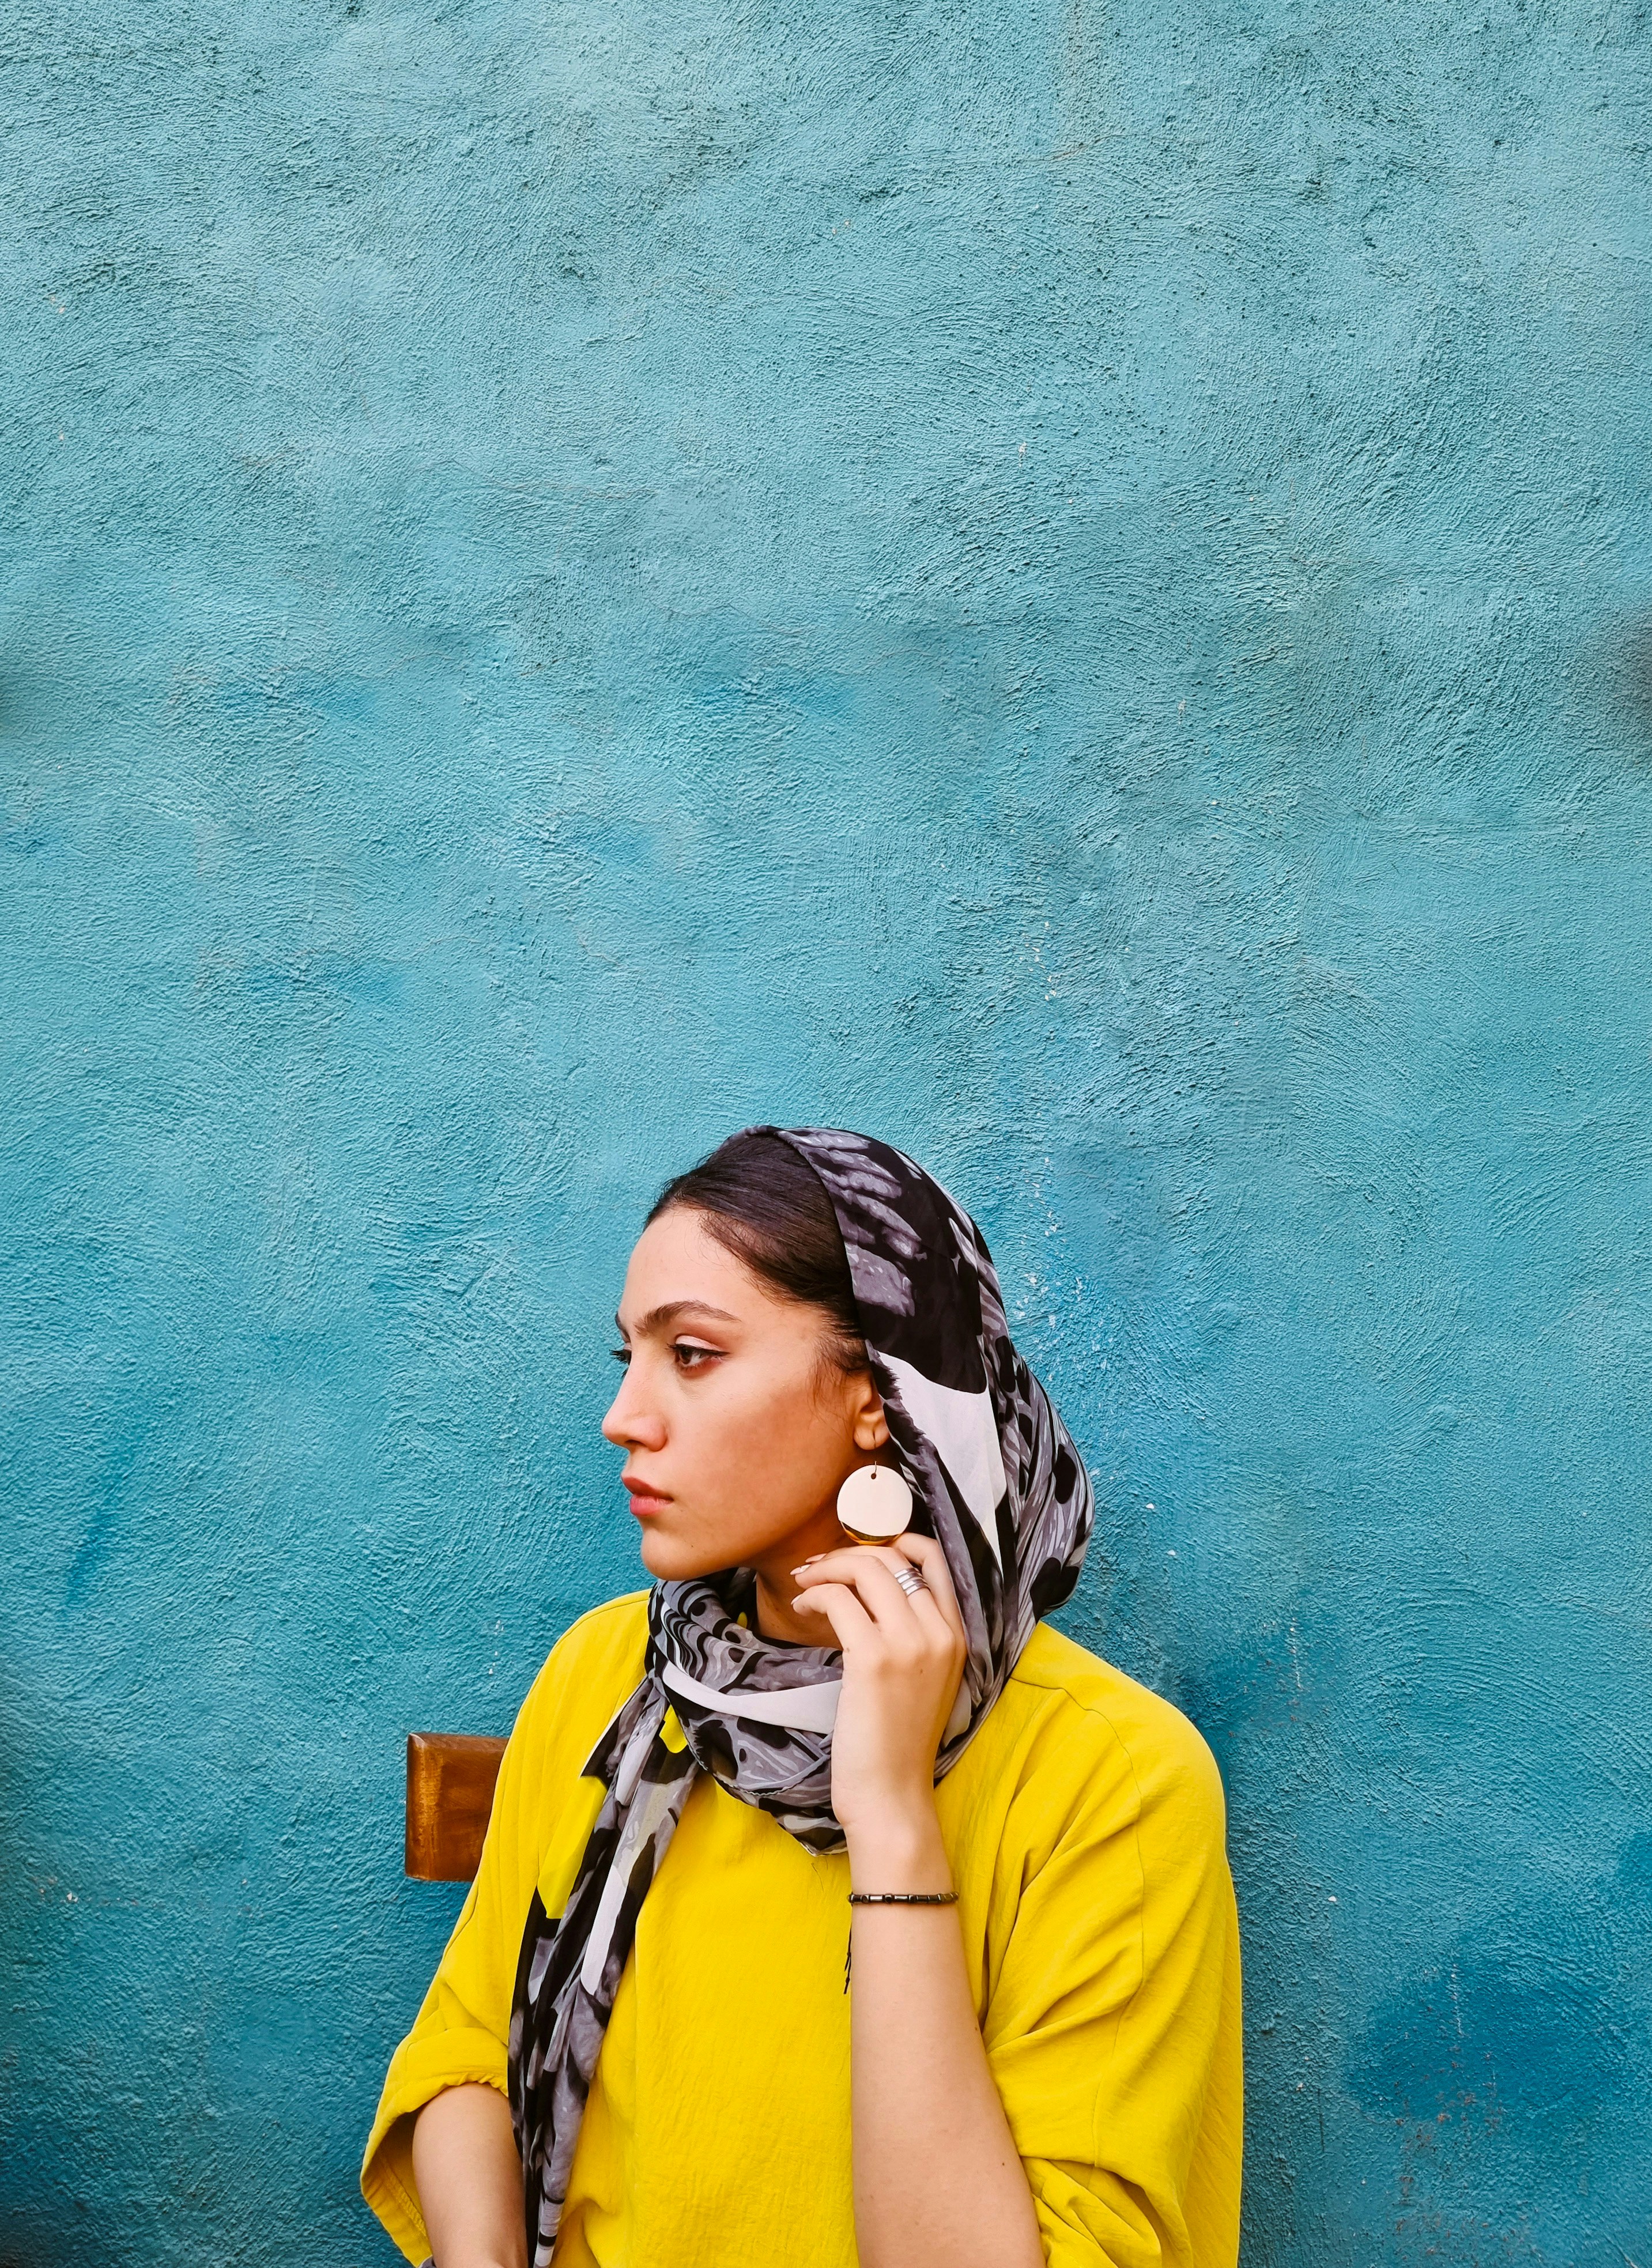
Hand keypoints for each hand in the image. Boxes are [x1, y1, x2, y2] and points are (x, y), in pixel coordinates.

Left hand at [791, 1535, 965, 1847]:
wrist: (892, 1795)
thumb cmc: (898, 1741)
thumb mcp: (924, 1679)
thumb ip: (914, 1634)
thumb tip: (871, 1590)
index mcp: (957, 1635)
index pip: (934, 1557)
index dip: (894, 1537)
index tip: (860, 1548)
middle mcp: (939, 1632)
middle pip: (892, 1556)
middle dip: (847, 1552)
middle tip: (817, 1567)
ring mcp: (909, 1643)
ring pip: (865, 1570)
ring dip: (826, 1568)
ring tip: (805, 1584)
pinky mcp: (873, 1659)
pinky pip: (839, 1600)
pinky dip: (815, 1595)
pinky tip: (802, 1608)